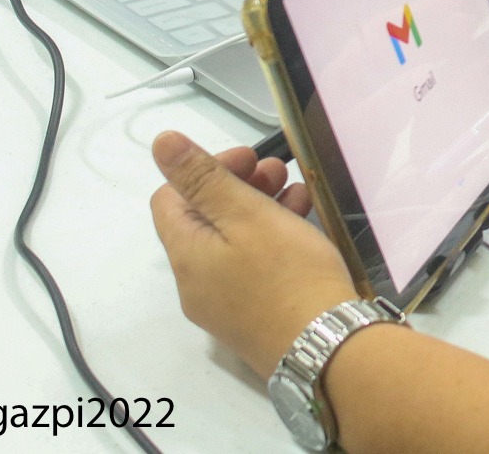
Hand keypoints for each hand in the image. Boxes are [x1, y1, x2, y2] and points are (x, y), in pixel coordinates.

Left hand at [148, 131, 358, 378]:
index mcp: (186, 256)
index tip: (249, 158)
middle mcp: (195, 283)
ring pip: (232, 242)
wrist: (328, 347)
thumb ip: (203, 177)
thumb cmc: (288, 274)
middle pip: (204, 220)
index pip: (170, 198)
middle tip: (279, 170)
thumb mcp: (247, 215)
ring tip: (299, 192)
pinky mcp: (253, 316)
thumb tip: (160, 142)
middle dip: (238, 186)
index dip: (205, 169)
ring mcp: (224, 304)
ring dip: (260, 208)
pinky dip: (272, 238)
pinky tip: (304, 224)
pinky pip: (251, 266)